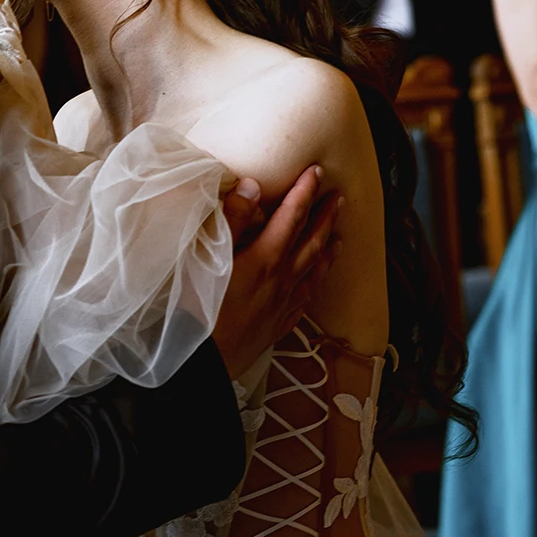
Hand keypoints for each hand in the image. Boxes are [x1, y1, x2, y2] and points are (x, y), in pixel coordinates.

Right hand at [212, 166, 342, 379]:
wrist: (200, 365)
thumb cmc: (196, 307)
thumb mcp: (207, 255)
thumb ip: (232, 220)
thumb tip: (253, 186)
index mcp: (265, 259)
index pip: (291, 217)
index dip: (304, 192)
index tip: (317, 172)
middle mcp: (281, 281)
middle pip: (311, 242)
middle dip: (326, 217)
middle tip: (339, 196)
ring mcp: (282, 306)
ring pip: (314, 271)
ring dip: (328, 249)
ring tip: (340, 236)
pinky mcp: (276, 327)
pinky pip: (305, 300)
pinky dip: (315, 284)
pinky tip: (315, 283)